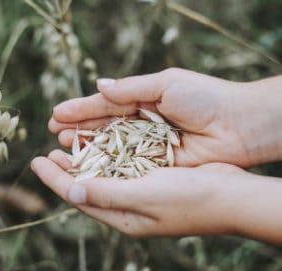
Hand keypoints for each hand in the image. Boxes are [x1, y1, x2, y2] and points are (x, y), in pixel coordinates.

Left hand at [31, 150, 243, 236]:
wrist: (230, 196)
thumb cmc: (189, 199)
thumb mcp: (144, 197)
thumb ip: (106, 194)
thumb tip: (70, 191)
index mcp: (122, 217)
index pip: (78, 196)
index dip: (54, 179)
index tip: (35, 161)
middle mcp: (127, 206)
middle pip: (86, 186)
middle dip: (64, 170)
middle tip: (46, 153)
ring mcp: (139, 193)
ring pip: (102, 175)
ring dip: (83, 160)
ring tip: (66, 145)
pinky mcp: (151, 179)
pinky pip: (120, 166)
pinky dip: (105, 154)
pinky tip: (99, 143)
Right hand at [49, 69, 281, 166]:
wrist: (238, 125)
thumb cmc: (204, 98)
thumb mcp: (165, 84)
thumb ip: (131, 88)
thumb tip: (99, 86)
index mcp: (142, 100)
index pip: (104, 105)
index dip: (81, 109)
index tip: (56, 114)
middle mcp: (141, 124)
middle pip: (103, 127)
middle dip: (78, 128)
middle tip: (53, 132)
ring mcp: (146, 145)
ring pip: (110, 147)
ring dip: (87, 146)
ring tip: (63, 146)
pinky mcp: (155, 164)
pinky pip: (125, 164)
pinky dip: (107, 163)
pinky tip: (88, 163)